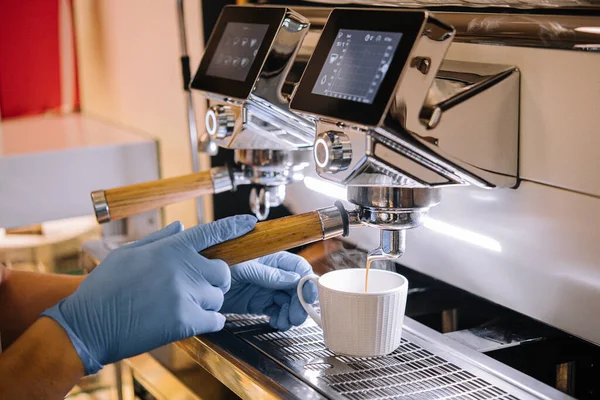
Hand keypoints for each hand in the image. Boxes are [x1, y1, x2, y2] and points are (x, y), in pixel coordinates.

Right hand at [41, 215, 256, 374]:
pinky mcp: (186, 321)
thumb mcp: (128, 253)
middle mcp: (182, 267)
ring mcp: (185, 294)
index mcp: (170, 249)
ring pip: (218, 298)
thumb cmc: (105, 287)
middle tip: (198, 288)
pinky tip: (192, 321)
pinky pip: (216, 320)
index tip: (251, 223)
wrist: (89, 325)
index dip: (233, 226)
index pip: (211, 233)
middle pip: (222, 271)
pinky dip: (209, 322)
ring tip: (183, 307)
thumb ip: (160, 239)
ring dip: (207, 303)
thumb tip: (183, 226)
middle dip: (215, 280)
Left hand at [221, 252, 317, 330]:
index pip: (298, 267)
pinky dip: (280, 319)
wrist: (196, 282)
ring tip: (285, 322)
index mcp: (272, 258)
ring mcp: (265, 289)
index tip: (310, 297)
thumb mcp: (243, 267)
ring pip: (288, 302)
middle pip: (297, 288)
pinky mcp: (257, 303)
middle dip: (301, 303)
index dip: (307, 281)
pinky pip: (276, 311)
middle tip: (297, 317)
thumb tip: (294, 279)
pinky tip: (276, 323)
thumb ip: (268, 274)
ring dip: (291, 313)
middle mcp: (272, 273)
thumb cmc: (216, 262)